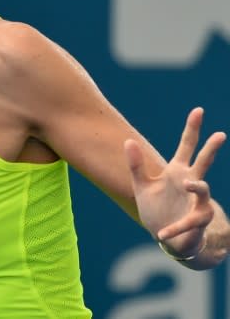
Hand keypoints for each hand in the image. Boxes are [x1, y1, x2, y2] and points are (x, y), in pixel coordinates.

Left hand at [125, 107, 224, 257]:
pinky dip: (173, 228)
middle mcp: (190, 183)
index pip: (186, 146)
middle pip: (203, 163)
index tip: (198, 110)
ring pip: (203, 190)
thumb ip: (136, 164)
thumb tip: (128, 140)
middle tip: (220, 134)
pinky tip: (161, 233)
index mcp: (178, 171)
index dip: (192, 128)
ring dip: (198, 187)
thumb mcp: (142, 185)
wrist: (166, 237)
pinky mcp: (197, 222)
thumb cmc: (157, 208)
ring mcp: (197, 202)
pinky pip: (187, 223)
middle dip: (211, 149)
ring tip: (191, 184)